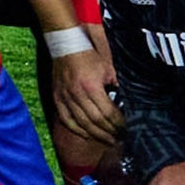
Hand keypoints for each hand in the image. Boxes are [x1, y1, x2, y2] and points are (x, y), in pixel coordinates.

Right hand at [41, 43, 121, 165]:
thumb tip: (124, 104)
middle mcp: (77, 94)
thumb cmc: (89, 55)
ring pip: (81, 123)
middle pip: (96, 121)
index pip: (108, 113)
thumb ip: (115, 86)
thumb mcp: (108, 68)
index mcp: (91, 86)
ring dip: (96, 134)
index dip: (118, 123)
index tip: (127, 129)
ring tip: (108, 140)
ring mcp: (65, 97)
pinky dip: (77, 129)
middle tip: (121, 138)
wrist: (65, 45)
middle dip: (110, 132)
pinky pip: (66, 119)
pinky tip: (87, 135)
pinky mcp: (57, 98)